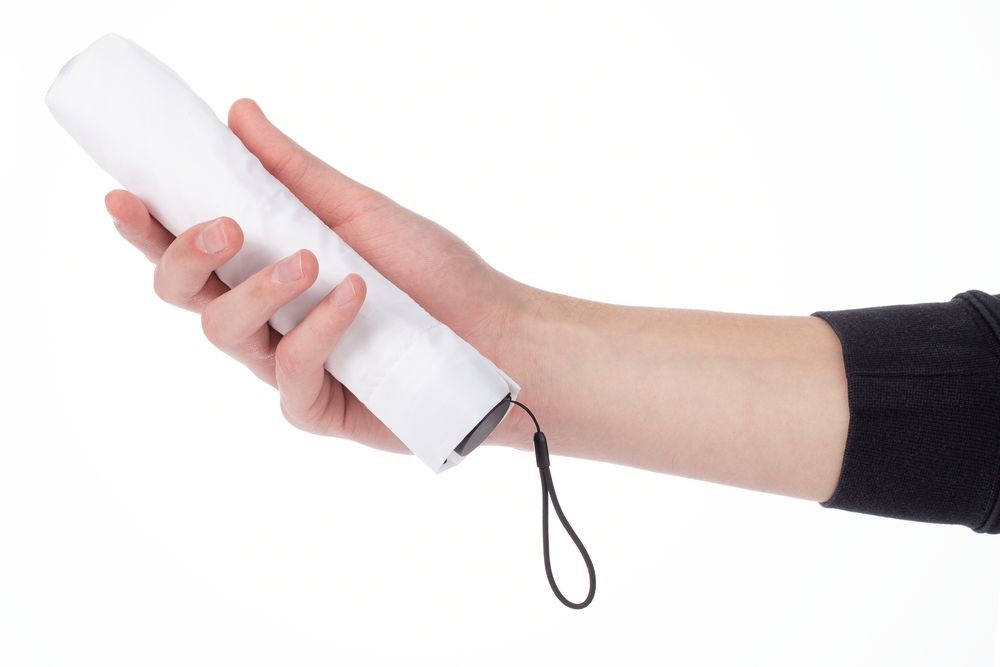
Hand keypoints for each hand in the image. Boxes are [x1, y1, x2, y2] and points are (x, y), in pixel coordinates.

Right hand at [106, 99, 539, 453]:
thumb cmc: (432, 272)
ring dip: (259, 290)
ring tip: (311, 262)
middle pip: (184, 296)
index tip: (126, 197)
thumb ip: (296, 173)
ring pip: (226, 334)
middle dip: (186, 258)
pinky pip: (289, 372)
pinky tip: (353, 298)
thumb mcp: (361, 210)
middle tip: (222, 228)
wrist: (495, 331)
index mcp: (265, 267)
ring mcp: (286, 365)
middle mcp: (266, 318)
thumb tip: (238, 114)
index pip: (188, 250)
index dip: (148, 228)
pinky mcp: (315, 406)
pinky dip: (317, 331)